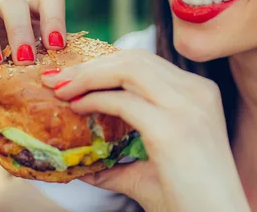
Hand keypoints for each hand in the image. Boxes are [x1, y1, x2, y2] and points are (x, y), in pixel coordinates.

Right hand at [0, 0, 66, 107]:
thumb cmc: (4, 81)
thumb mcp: (26, 77)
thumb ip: (43, 72)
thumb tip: (63, 82)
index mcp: (30, 13)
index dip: (54, 16)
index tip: (56, 46)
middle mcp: (2, 6)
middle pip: (13, 1)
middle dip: (21, 31)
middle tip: (25, 60)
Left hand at [41, 49, 249, 211]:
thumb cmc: (191, 200)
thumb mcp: (158, 168)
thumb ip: (123, 162)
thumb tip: (84, 168)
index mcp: (199, 93)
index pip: (146, 62)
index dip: (106, 63)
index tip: (75, 74)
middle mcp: (196, 92)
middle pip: (135, 58)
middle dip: (91, 64)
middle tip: (58, 78)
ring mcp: (187, 107)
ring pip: (128, 68)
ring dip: (88, 75)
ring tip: (62, 89)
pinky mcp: (171, 129)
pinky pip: (122, 101)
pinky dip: (94, 99)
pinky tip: (77, 107)